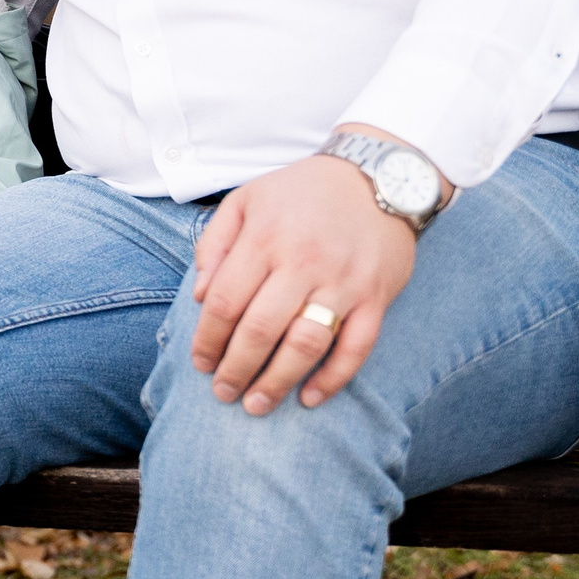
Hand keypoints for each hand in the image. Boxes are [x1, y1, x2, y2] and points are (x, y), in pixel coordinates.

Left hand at [188, 129, 438, 414]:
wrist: (379, 175)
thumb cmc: (302, 192)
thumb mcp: (246, 200)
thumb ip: (215, 244)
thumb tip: (199, 297)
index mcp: (265, 237)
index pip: (227, 301)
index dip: (208, 338)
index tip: (200, 362)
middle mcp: (303, 262)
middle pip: (261, 330)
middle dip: (236, 369)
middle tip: (222, 393)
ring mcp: (343, 282)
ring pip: (305, 345)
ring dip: (277, 381)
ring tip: (256, 404)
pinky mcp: (376, 297)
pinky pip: (356, 348)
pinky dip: (334, 379)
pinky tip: (310, 398)